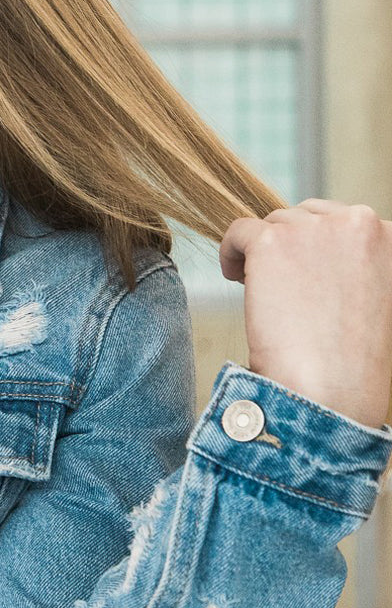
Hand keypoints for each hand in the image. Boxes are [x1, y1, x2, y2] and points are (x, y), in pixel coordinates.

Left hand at [220, 198, 391, 428]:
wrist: (332, 391)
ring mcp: (312, 229)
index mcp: (387, 234)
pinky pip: (237, 231)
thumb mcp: (375, 294)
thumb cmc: (353, 356)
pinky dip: (230, 253)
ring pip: (271, 224)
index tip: (306, 274)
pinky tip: (237, 279)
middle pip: (303, 216)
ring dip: (262, 253)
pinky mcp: (271, 241)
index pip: (339, 219)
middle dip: (289, 246)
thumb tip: (317, 246)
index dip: (316, 246)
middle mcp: (357, 222)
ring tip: (266, 291)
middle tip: (284, 285)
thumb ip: (356, 261)